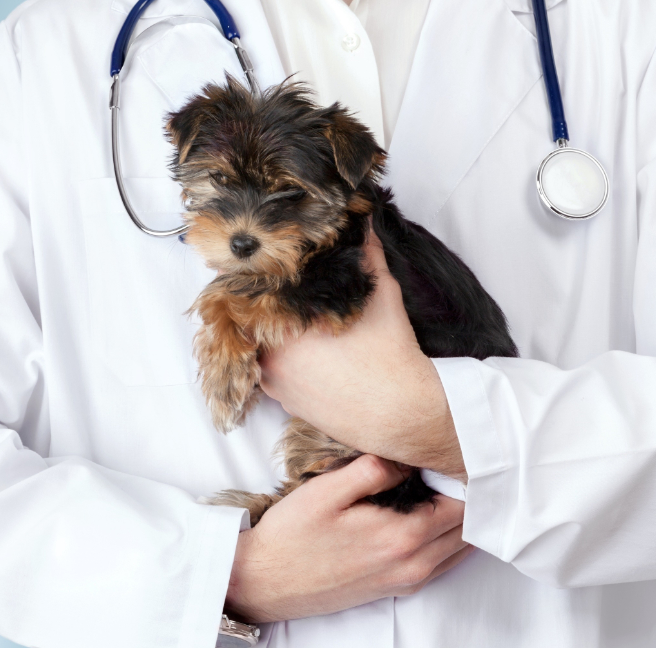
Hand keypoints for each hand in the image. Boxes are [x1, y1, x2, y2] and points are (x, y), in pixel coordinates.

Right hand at [225, 455, 472, 622]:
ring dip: (459, 521)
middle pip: (467, 529)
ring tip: (442, 489)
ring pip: (458, 549)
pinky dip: (447, 541)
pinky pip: (441, 564)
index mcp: (402, 537)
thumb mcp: (328, 490)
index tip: (450, 455)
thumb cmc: (292, 535)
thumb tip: (410, 459)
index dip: (462, 478)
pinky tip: (427, 517)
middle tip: (449, 469)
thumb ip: (374, 470)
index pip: (463, 505)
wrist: (265, 582)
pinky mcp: (395, 588)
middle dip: (467, 498)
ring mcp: (406, 581)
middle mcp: (413, 565)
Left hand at [259, 230, 465, 477]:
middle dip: (266, 303)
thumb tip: (364, 223)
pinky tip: (304, 348)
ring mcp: (275, 383)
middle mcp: (271, 357)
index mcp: (286, 327)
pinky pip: (270, 371)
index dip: (261, 273)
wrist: (403, 416)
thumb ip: (367, 256)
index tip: (269, 262)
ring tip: (294, 316)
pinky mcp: (285, 403)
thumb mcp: (382, 295)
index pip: (253, 290)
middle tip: (282, 287)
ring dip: (271, 331)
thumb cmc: (392, 358)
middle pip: (252, 319)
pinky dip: (281, 357)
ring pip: (259, 346)